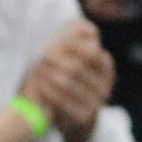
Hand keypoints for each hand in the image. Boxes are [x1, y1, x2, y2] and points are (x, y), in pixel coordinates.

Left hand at [21, 20, 116, 141]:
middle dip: (56, 60)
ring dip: (48, 75)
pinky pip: (63, 102)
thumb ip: (79, 36)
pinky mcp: (86, 117)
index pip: (90, 51)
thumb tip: (84, 25)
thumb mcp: (74, 55)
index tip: (52, 45)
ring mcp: (97, 103)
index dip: (70, 46)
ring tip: (36, 70)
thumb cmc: (67, 78)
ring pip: (68, 84)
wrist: (68, 115)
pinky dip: (48, 93)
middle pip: (76, 67)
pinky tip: (39, 87)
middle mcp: (105, 85)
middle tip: (41, 57)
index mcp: (106, 66)